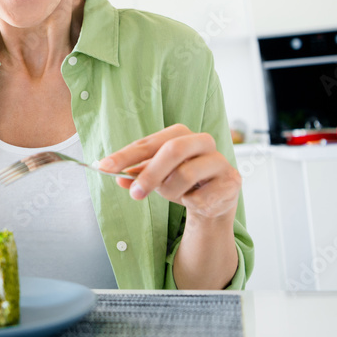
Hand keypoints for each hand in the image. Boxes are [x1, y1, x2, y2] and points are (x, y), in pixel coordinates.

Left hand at [95, 124, 240, 221]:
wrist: (215, 198)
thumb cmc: (181, 180)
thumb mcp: (156, 176)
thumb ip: (136, 174)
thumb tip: (116, 176)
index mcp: (180, 133)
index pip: (149, 142)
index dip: (125, 155)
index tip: (104, 167)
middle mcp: (202, 141)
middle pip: (172, 151)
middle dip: (150, 174)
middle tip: (134, 193)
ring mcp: (219, 160)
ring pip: (186, 175)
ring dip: (171, 192)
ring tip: (174, 195)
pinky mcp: (232, 181)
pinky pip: (202, 197)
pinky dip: (191, 203)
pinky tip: (194, 201)